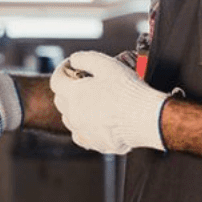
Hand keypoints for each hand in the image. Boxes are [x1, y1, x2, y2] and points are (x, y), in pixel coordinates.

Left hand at [49, 50, 169, 153]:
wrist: (145, 118)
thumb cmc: (127, 91)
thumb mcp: (106, 64)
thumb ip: (85, 58)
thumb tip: (74, 60)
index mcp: (73, 94)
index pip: (56, 79)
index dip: (63, 68)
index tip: (72, 65)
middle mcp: (73, 115)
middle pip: (61, 99)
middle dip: (67, 87)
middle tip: (82, 80)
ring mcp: (83, 131)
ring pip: (69, 118)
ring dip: (74, 108)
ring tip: (90, 100)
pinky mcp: (95, 143)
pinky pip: (81, 135)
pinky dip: (83, 126)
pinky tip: (94, 120)